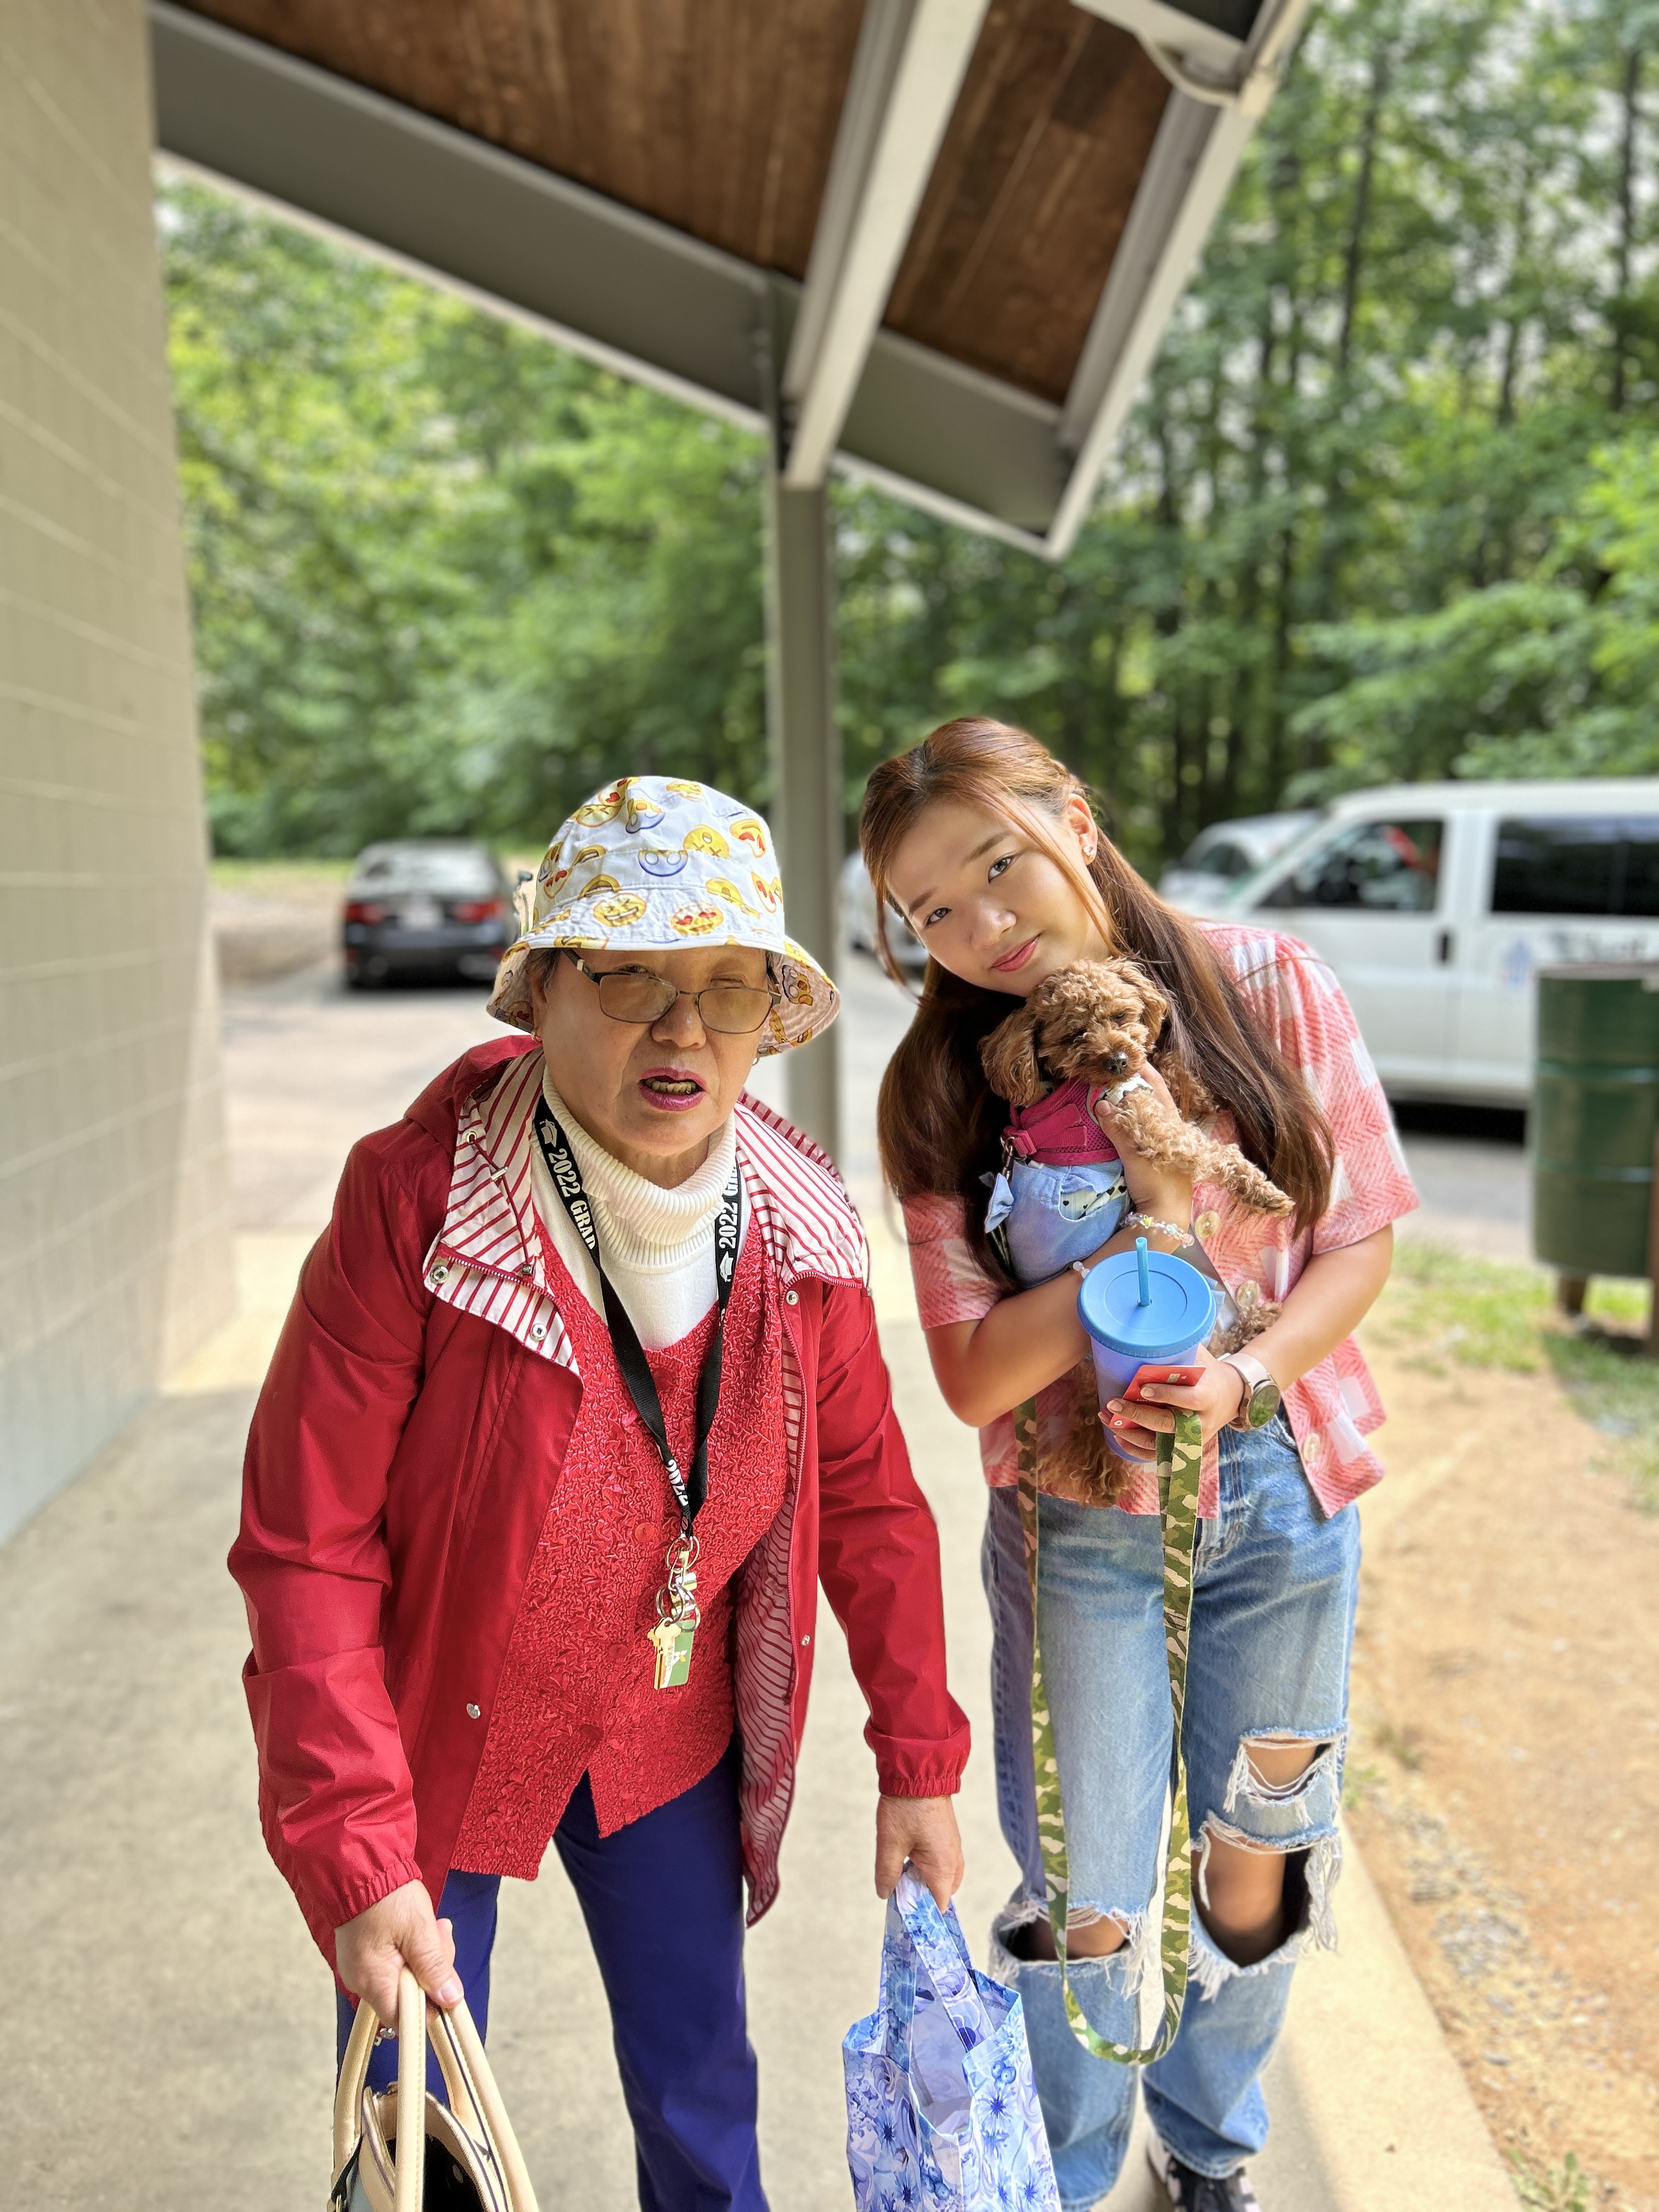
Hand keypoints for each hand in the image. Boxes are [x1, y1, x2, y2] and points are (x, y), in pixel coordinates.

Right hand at [335, 1879, 461, 2027]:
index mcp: (373, 1982)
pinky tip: (417, 1928)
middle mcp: (361, 1982)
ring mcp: (361, 1967)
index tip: (447, 1981)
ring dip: (424, 1955)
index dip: (431, 2006)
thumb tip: (450, 1999)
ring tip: (432, 1925)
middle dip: (432, 1969)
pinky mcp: (363, 1954)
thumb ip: (434, 1967)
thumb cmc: (387, 1896)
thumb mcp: (419, 1930)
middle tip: (441, 1935)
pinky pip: (392, 1962)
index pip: (405, 2019)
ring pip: (403, 1976)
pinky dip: (409, 1949)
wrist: (360, 1866)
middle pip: (407, 1996)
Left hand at [875, 1794, 963, 1913]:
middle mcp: (953, 1858)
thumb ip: (887, 1873)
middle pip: (944, 1891)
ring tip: (903, 1878)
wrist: (918, 1770)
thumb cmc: (905, 1807)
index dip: (924, 1914)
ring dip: (926, 1880)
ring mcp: (952, 1844)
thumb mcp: (890, 1843)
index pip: (940, 1904)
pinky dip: (929, 1867)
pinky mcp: (947, 1834)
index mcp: (943, 1866)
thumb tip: (885, 1894)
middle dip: (925, 1897)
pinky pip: (943, 1860)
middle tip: (902, 1896)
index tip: (907, 1917)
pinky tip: (910, 1860)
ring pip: (944, 1875)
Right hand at [1093, 1066, 1192, 1223]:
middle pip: (1151, 1099)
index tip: (1129, 1058)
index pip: (1157, 1088)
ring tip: (1108, 1091)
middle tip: (1110, 1074)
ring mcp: (1163, 1144)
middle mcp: (1169, 1130)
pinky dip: (1128, 1120)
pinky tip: (1115, 1119)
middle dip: (1132, 1085)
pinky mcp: (1154, 1157)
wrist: (1166, 1217)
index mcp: (1171, 1124)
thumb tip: (1101, 1104)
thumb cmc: (1158, 1183)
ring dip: (1129, 1103)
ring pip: (1146, 1115)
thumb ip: (1119, 1129)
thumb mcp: (1136, 1155)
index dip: (1144, 1071)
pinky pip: (1140, 1130)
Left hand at [1101, 1350, 1246, 1458]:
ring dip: (1129, 1433)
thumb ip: (1177, 1348)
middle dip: (1137, 1415)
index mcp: (1209, 1397)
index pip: (1189, 1399)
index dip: (1166, 1395)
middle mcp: (1201, 1422)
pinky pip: (1156, 1455)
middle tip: (1113, 1403)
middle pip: (1168, 1424)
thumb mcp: (1199, 1357)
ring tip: (1107, 1417)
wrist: (1230, 1396)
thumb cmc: (1207, 1372)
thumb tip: (1143, 1332)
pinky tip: (1117, 1435)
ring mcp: (1192, 1439)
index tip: (1142, 1388)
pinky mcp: (1182, 1448)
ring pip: (1158, 1444)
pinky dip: (1135, 1449)